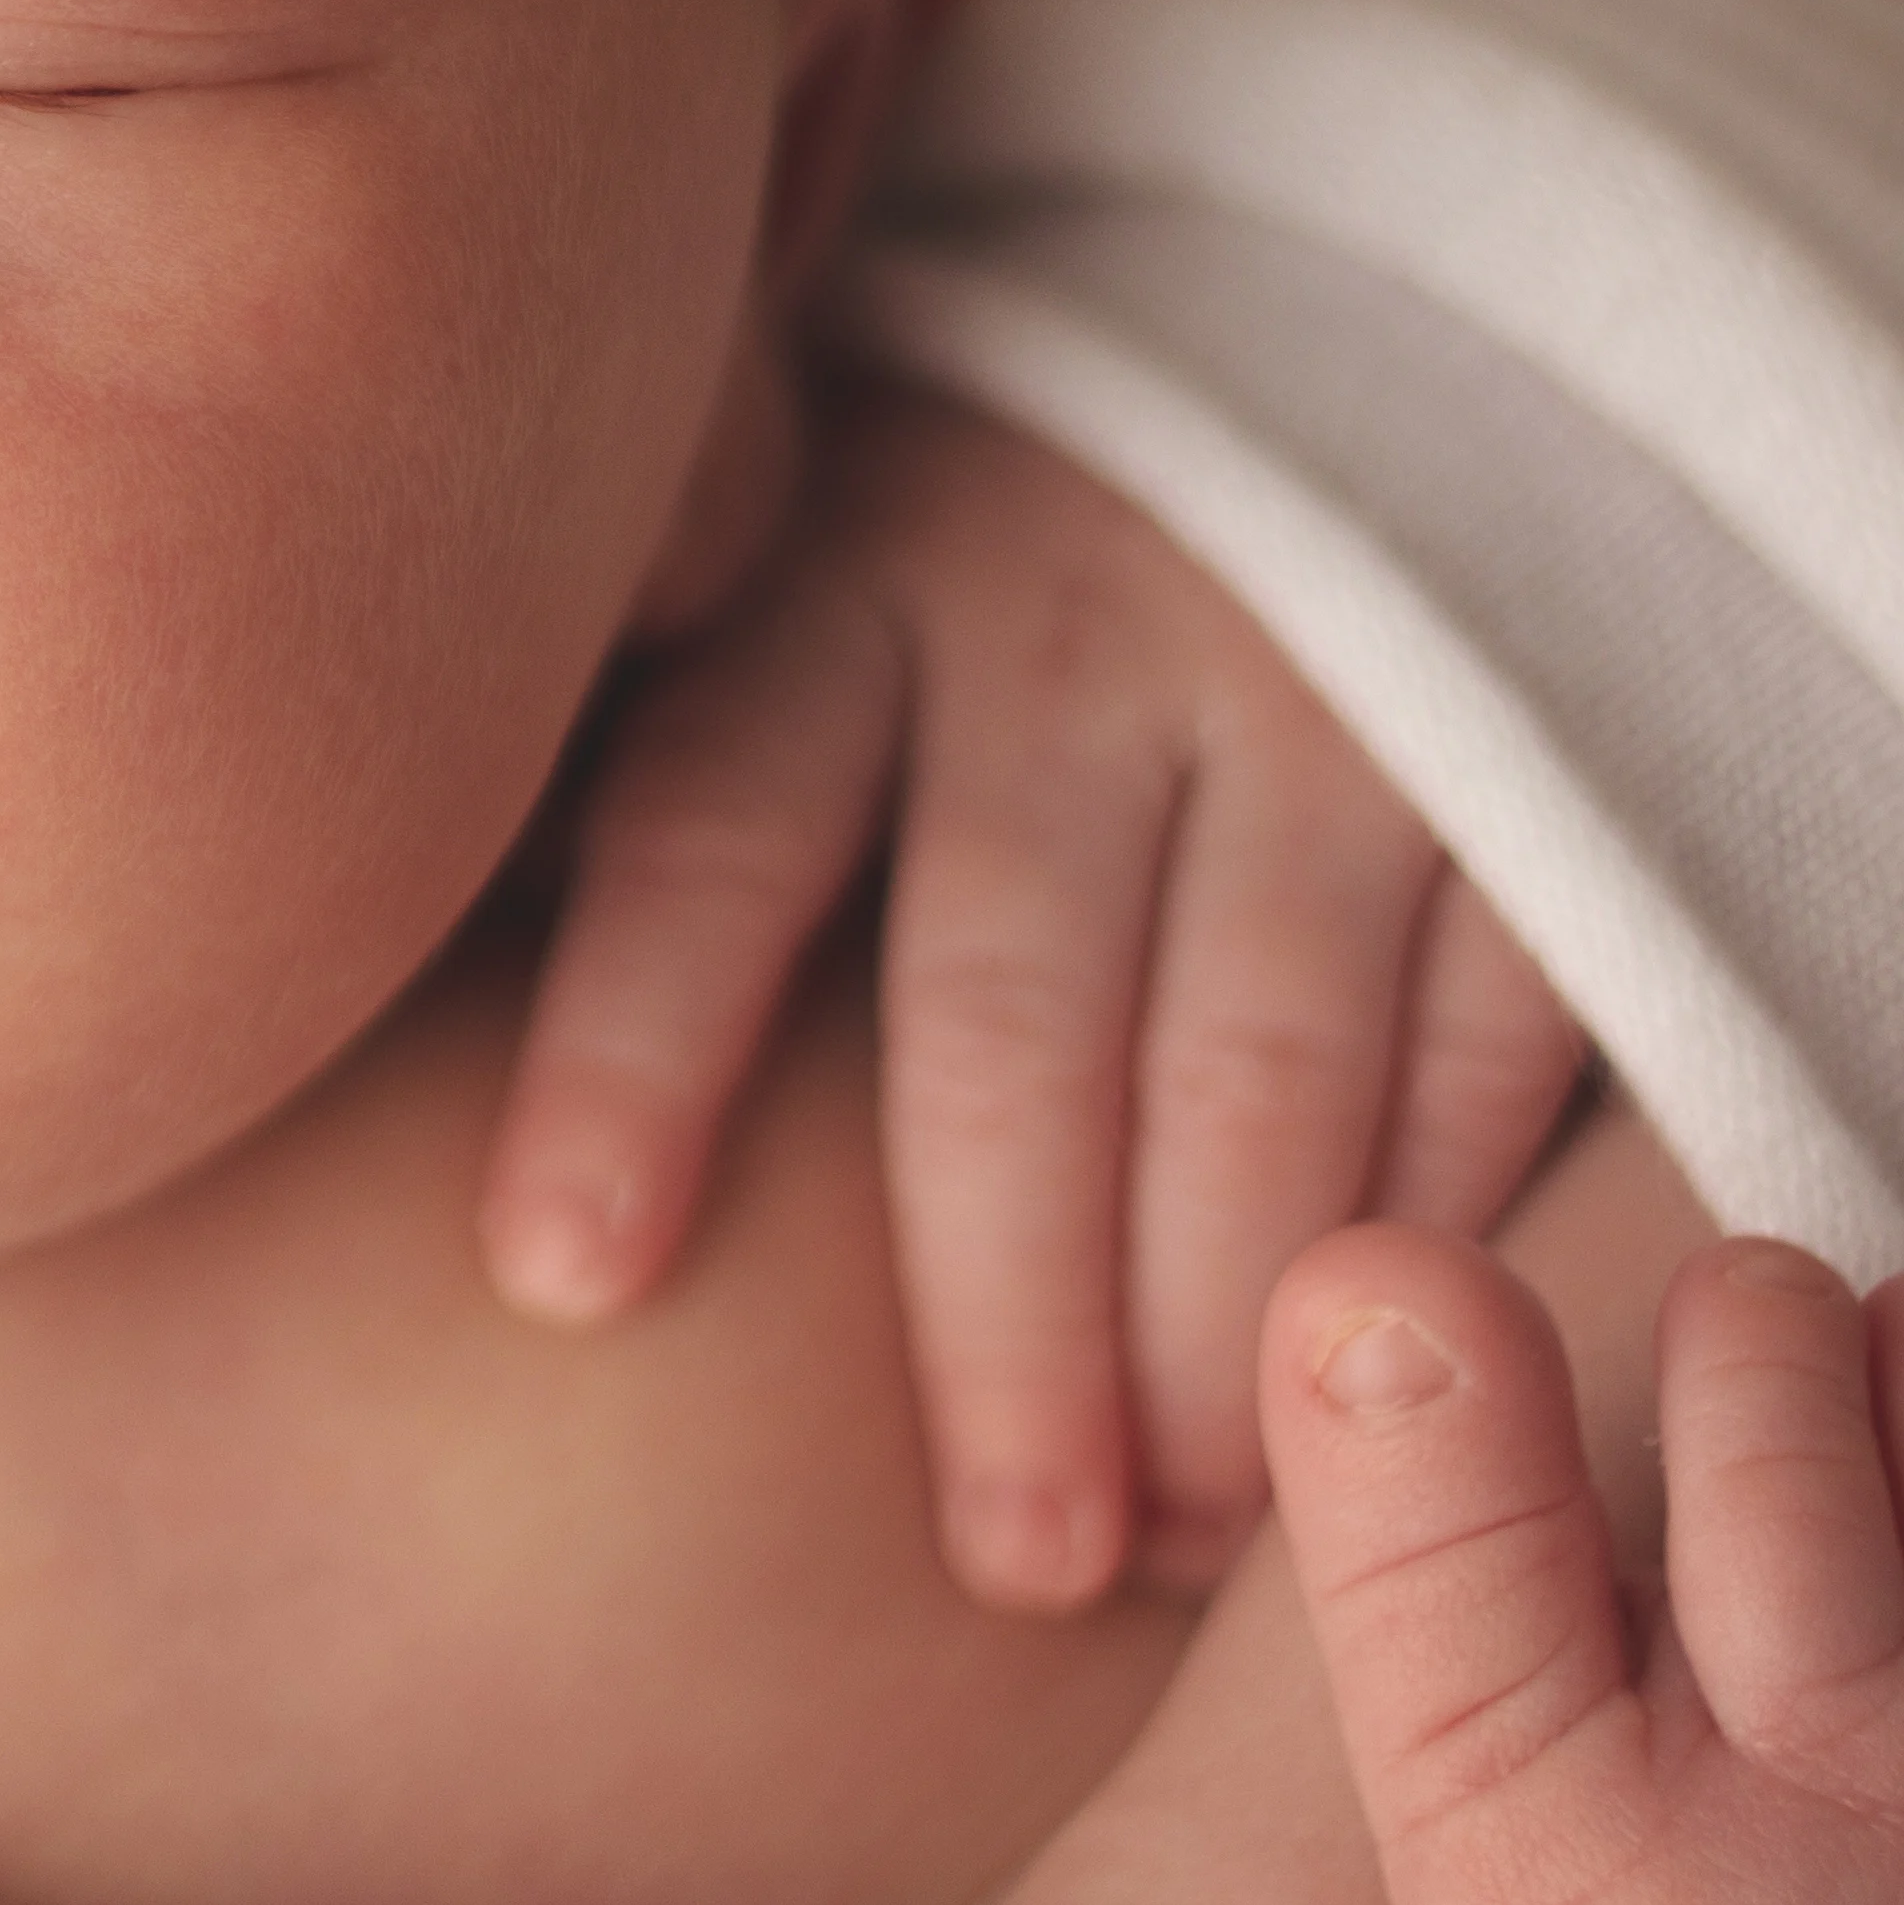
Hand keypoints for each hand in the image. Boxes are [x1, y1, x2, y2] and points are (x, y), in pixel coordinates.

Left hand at [477, 385, 1583, 1605]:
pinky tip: (1378, 1386)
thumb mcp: (795, 568)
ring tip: (1175, 1547)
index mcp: (840, 591)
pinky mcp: (1524, 753)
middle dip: (997, 1315)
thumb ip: (650, 753)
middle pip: (1001, 1016)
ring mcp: (1314, 684)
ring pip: (1254, 1055)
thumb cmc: (983, 567)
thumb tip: (379, 1003)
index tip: (557, 1280)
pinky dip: (1429, 1224)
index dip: (628, 1052)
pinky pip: (1484, 1022)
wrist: (1361, 347)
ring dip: (1215, 1326)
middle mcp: (1068, 630)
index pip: (705, 836)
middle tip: (1007, 1557)